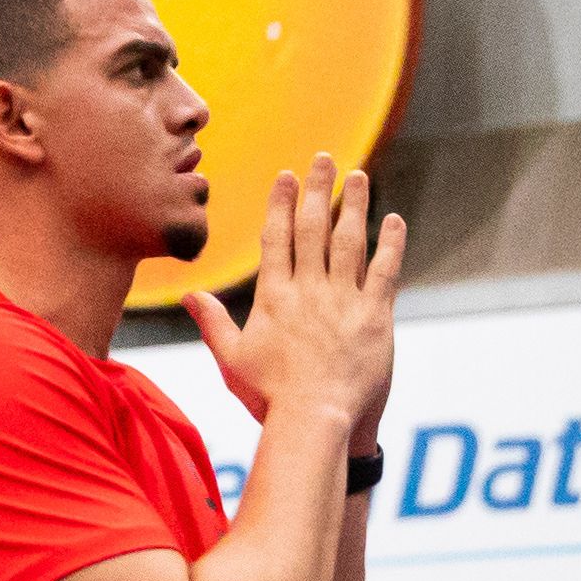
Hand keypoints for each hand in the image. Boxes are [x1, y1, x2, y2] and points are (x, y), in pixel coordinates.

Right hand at [180, 155, 403, 455]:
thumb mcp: (231, 360)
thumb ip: (212, 322)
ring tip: (358, 176)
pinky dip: (391, 243)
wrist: (313, 421)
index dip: (281, 203)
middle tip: (324, 159)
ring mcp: (342, 301)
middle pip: (313, 228)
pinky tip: (394, 220)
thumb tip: (186, 295)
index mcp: (274, 298)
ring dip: (354, 205)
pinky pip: (385, 270)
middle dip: (318, 190)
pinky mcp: (373, 316)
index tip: (287, 176)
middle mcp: (308, 290)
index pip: (276, 238)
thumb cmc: (269, 397)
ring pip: (350, 240)